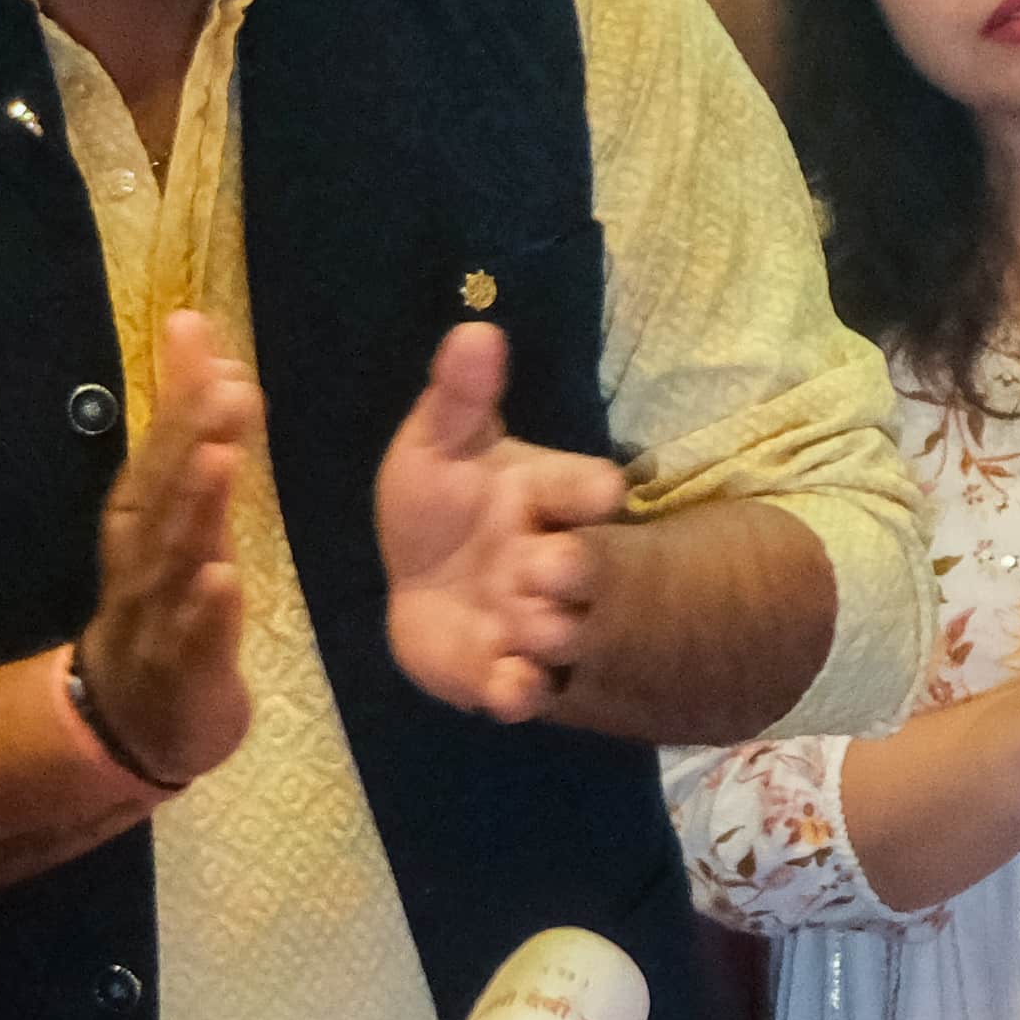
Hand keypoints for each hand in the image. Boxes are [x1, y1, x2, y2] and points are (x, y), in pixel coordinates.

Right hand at [78, 308, 257, 796]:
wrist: (136, 719)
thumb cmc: (164, 604)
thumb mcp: (180, 515)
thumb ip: (193, 434)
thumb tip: (206, 346)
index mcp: (143, 518)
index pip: (159, 444)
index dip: (179, 392)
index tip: (198, 334)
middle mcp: (143, 558)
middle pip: (164, 490)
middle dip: (189, 433)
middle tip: (223, 382)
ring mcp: (158, 616)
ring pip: (175, 557)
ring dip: (197, 508)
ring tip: (220, 459)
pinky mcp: (184, 672)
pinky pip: (193, 639)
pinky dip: (207, 610)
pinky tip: (225, 580)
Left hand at [375, 320, 628, 722]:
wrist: (419, 583)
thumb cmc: (439, 501)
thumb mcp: (438, 442)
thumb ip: (458, 396)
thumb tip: (475, 329)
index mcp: (548, 496)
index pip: (589, 488)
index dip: (591, 491)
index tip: (600, 494)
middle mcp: (555, 561)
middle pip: (589, 565)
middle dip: (572, 566)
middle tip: (540, 565)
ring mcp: (538, 621)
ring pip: (564, 630)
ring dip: (547, 625)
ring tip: (521, 617)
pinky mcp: (509, 674)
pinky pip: (528, 690)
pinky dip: (520, 689)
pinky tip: (508, 683)